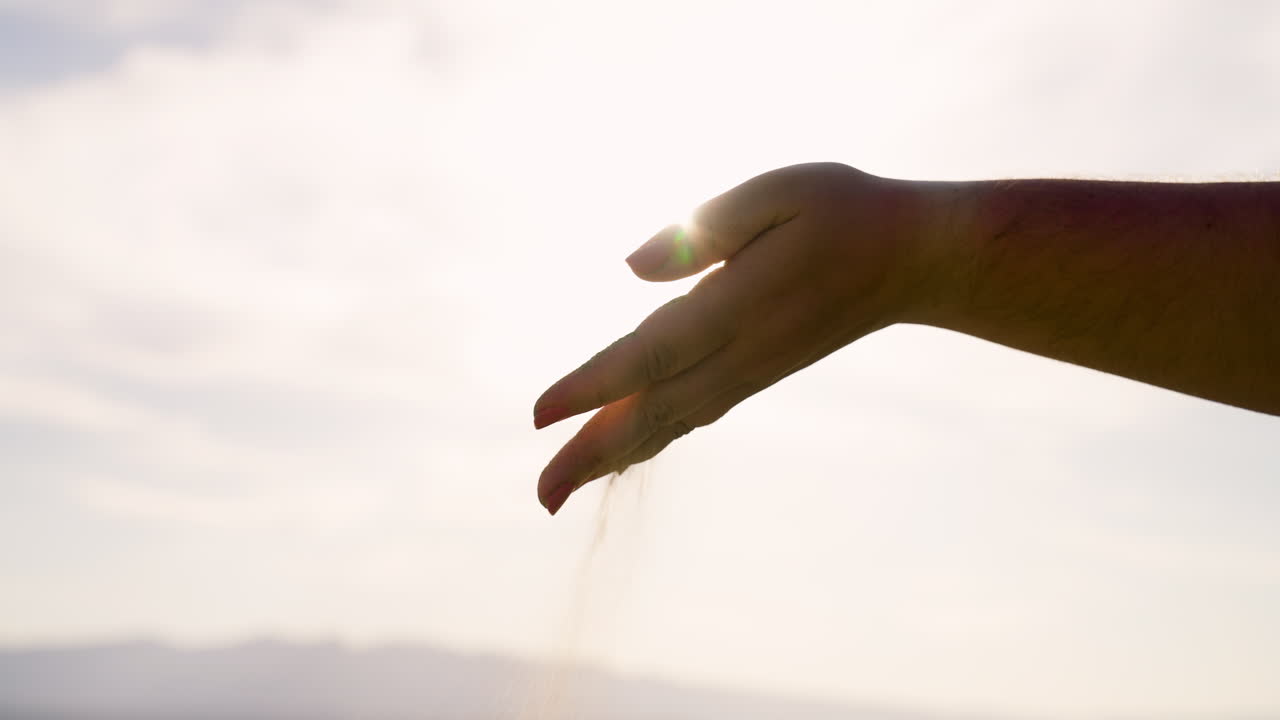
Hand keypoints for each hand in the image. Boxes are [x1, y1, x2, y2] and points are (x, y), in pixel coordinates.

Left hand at [533, 163, 942, 514]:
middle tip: (540, 496)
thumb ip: (703, 228)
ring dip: (614, 457)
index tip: (540, 416)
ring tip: (562, 490)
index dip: (592, 387)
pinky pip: (692, 416)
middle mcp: (739, 353)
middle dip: (591, 454)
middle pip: (652, 413)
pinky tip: (624, 453)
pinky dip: (651, 441)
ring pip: (669, 424)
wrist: (909, 259)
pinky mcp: (756, 374)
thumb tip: (631, 270)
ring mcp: (750, 371)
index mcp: (735, 307)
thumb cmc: (841, 212)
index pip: (649, 355)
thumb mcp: (776, 193)